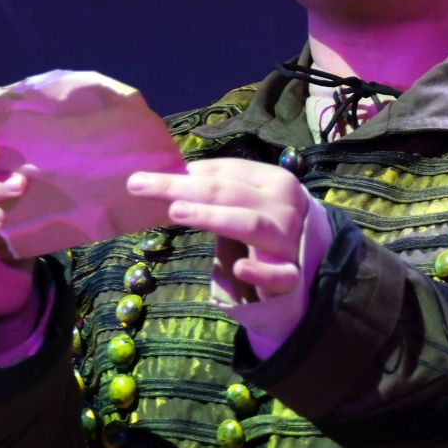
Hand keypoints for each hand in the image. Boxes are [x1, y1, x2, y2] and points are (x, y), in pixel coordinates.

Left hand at [127, 158, 331, 350]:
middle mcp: (282, 205)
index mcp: (273, 180)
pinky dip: (259, 271)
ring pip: (249, 223)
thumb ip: (217, 188)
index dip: (186, 171)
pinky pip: (278, 274)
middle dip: (181, 186)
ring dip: (212, 216)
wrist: (308, 266)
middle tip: (139, 185)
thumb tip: (171, 172)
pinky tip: (238, 267)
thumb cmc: (267, 226)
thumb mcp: (246, 202)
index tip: (146, 175)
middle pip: (227, 192)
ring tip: (176, 211)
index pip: (225, 171)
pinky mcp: (291, 276)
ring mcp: (288, 241)